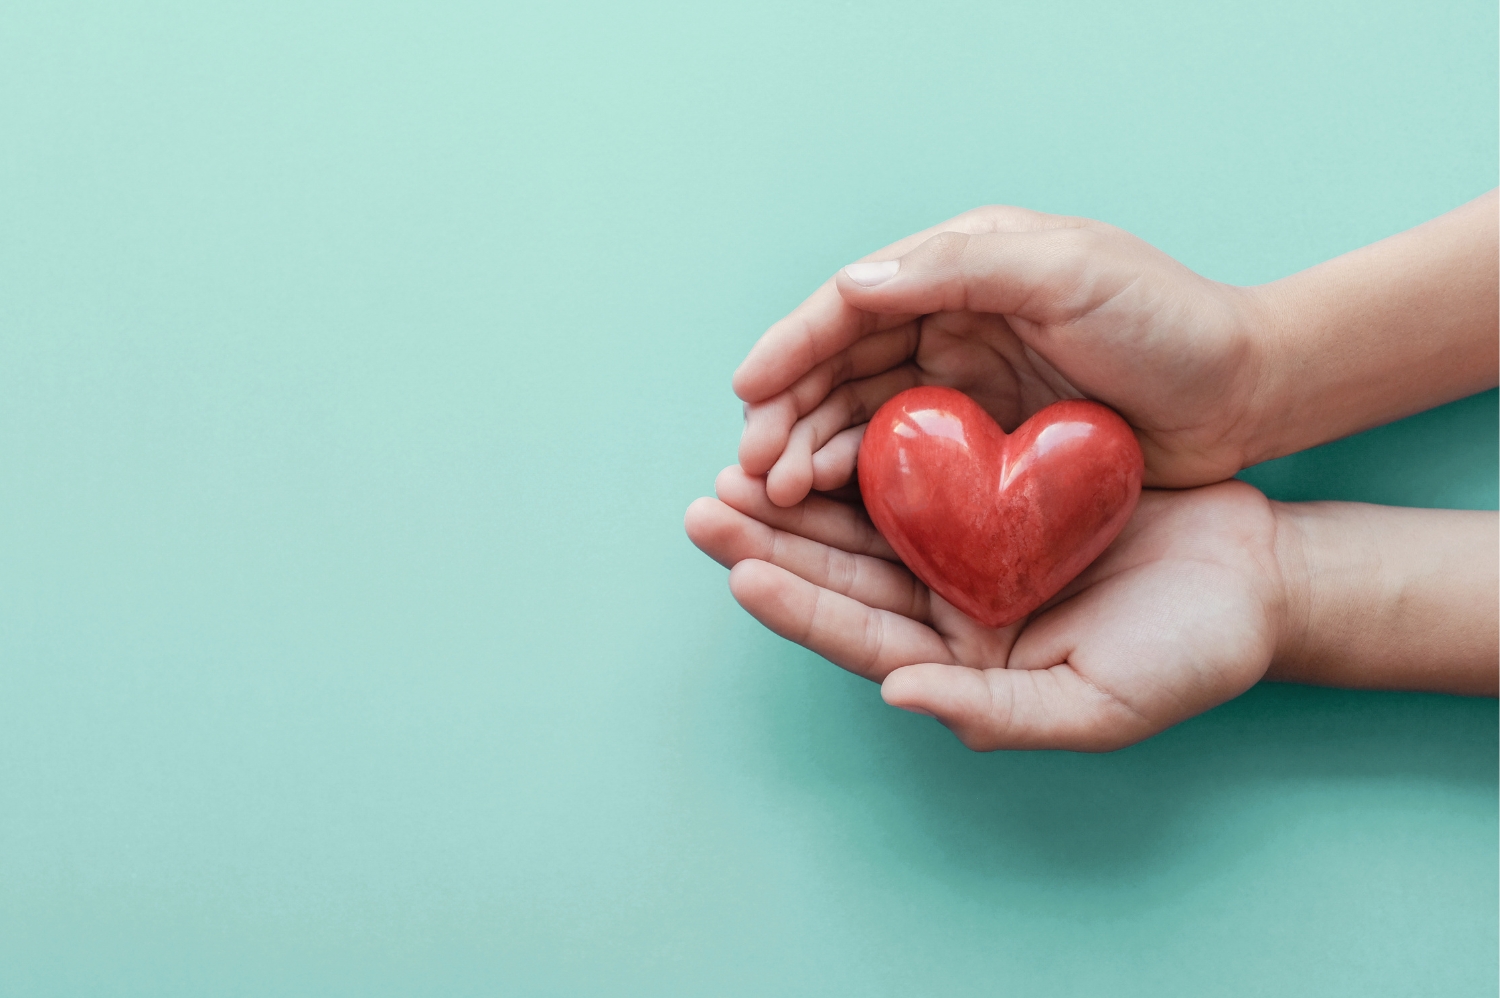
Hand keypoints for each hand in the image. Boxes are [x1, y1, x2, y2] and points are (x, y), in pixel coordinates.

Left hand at [684, 467, 1286, 750]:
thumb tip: (897, 694)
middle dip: (770, 542)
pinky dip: (867, 452)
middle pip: (842, 577)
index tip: (739, 569)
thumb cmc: (1191, 653)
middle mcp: (950, 614)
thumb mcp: (1097, 703)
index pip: (861, 639)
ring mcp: (968, 555)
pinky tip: (823, 424)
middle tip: (705, 506)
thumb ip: (997, 710)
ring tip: (737, 465)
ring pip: (864, 524)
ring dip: (800, 497)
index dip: (798, 607)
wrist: (1255, 577)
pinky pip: (915, 475)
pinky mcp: (992, 499)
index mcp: (963, 667)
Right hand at [732, 206, 1273, 505]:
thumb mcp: (1071, 273)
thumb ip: (962, 268)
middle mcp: (952, 321)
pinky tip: (829, 506)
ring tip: (776, 495)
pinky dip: (860, 481)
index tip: (746, 390)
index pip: (854, 303)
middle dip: (788, 413)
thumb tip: (850, 285)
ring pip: (862, 417)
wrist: (1248, 394)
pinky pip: (904, 461)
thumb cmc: (1169, 322)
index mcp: (963, 266)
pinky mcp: (985, 445)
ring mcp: (966, 386)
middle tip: (751, 467)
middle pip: (843, 366)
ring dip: (811, 451)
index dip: (793, 345)